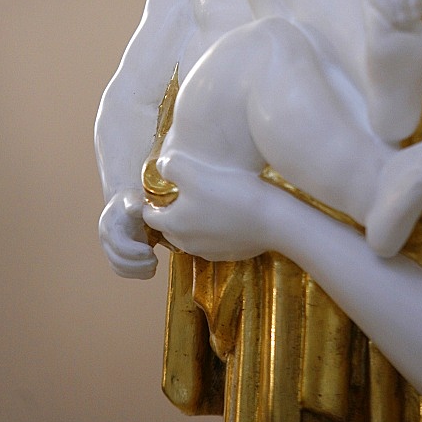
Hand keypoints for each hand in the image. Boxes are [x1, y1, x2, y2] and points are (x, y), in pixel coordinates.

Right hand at [98, 188, 157, 278]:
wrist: (126, 204)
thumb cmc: (133, 200)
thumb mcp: (134, 198)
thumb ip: (134, 203)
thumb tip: (134, 208)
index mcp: (110, 225)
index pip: (119, 245)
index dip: (134, 252)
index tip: (151, 251)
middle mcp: (106, 239)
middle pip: (117, 260)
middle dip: (138, 265)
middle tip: (155, 261)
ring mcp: (109, 249)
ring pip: (119, 268)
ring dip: (138, 272)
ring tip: (154, 267)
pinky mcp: (115, 256)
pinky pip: (122, 271)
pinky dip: (136, 274)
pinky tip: (149, 270)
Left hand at [142, 150, 273, 260]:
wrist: (271, 220)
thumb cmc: (229, 193)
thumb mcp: (194, 171)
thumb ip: (171, 167)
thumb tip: (162, 167)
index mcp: (173, 225)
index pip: (150, 215)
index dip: (154, 200)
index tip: (165, 187)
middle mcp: (186, 243)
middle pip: (170, 226)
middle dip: (173, 211)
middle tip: (186, 191)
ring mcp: (207, 252)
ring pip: (191, 234)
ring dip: (194, 220)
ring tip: (208, 200)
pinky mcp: (227, 254)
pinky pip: (212, 240)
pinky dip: (214, 229)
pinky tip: (228, 213)